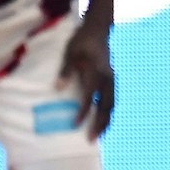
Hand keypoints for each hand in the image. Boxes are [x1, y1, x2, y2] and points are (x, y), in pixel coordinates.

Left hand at [59, 17, 115, 138]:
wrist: (98, 29)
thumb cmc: (81, 40)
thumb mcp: (70, 51)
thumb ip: (65, 70)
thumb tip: (57, 88)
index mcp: (97, 71)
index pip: (90, 96)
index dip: (83, 111)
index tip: (75, 125)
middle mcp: (107, 78)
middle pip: (106, 106)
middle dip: (99, 124)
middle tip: (90, 140)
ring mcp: (112, 79)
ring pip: (112, 105)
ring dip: (106, 121)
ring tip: (97, 136)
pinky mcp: (112, 80)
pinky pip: (112, 100)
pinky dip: (108, 113)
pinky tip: (103, 122)